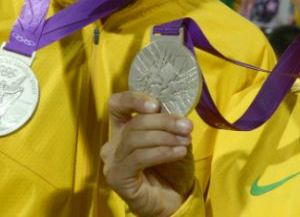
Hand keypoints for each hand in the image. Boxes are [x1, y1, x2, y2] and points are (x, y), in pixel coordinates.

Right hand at [101, 92, 194, 216]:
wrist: (175, 201)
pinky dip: (161, 152)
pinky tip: (178, 152)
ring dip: (165, 137)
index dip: (134, 99)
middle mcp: (114, 143)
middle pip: (134, 123)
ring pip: (135, 139)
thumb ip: (168, 124)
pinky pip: (138, 158)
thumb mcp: (173, 140)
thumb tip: (174, 110)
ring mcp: (113, 161)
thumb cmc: (172, 169)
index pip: (117, 105)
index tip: (157, 104)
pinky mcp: (117, 177)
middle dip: (164, 122)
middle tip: (186, 126)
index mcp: (123, 129)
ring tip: (185, 141)